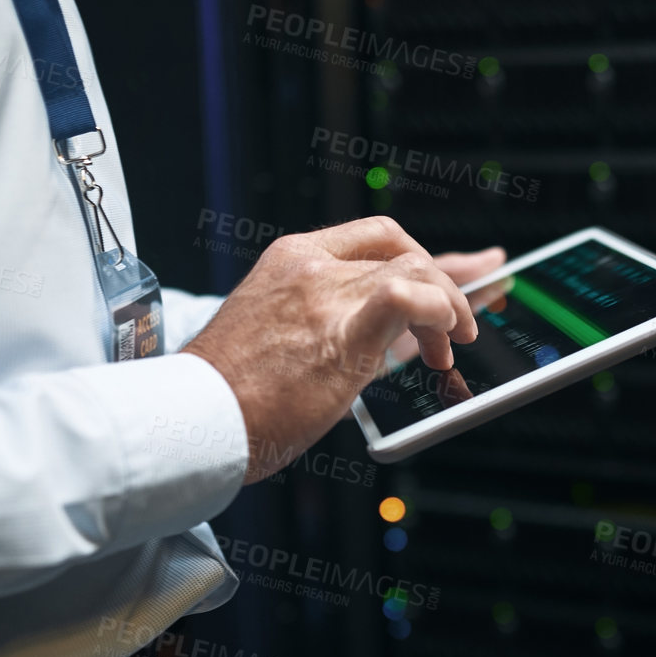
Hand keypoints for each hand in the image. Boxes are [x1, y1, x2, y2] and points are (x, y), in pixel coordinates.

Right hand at [183, 217, 503, 482]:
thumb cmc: (230, 395)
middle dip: (446, 281)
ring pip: (416, 268)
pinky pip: (411, 295)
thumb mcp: (275, 336)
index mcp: (290, 260)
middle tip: (460, 324)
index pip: (373, 236)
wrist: (196, 419)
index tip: (445, 281)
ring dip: (449, 306)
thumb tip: (379, 337)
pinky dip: (440, 311)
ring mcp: (326, 293)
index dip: (418, 255)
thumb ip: (324, 323)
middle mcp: (310, 265)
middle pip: (402, 249)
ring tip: (451, 347)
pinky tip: (445, 339)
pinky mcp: (343, 329)